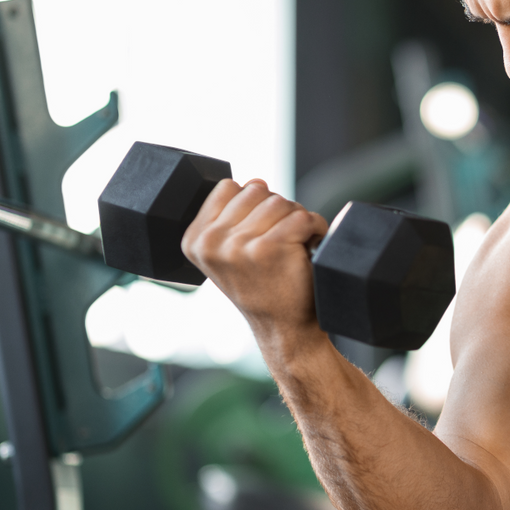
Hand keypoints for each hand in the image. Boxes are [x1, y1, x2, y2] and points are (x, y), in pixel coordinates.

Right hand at [182, 178, 329, 341]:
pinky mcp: (268, 248)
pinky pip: (302, 216)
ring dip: (297, 219)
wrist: (284, 328)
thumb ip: (232, 216)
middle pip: (257, 190)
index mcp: (195, 239)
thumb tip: (254, 181)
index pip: (229, 187)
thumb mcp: (229, 253)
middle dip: (277, 209)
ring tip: (295, 244)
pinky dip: (315, 228)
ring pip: (280, 201)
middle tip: (283, 238)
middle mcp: (210, 242)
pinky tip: (309, 247)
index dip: (254, 203)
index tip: (261, 231)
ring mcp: (238, 245)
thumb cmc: (263, 286)